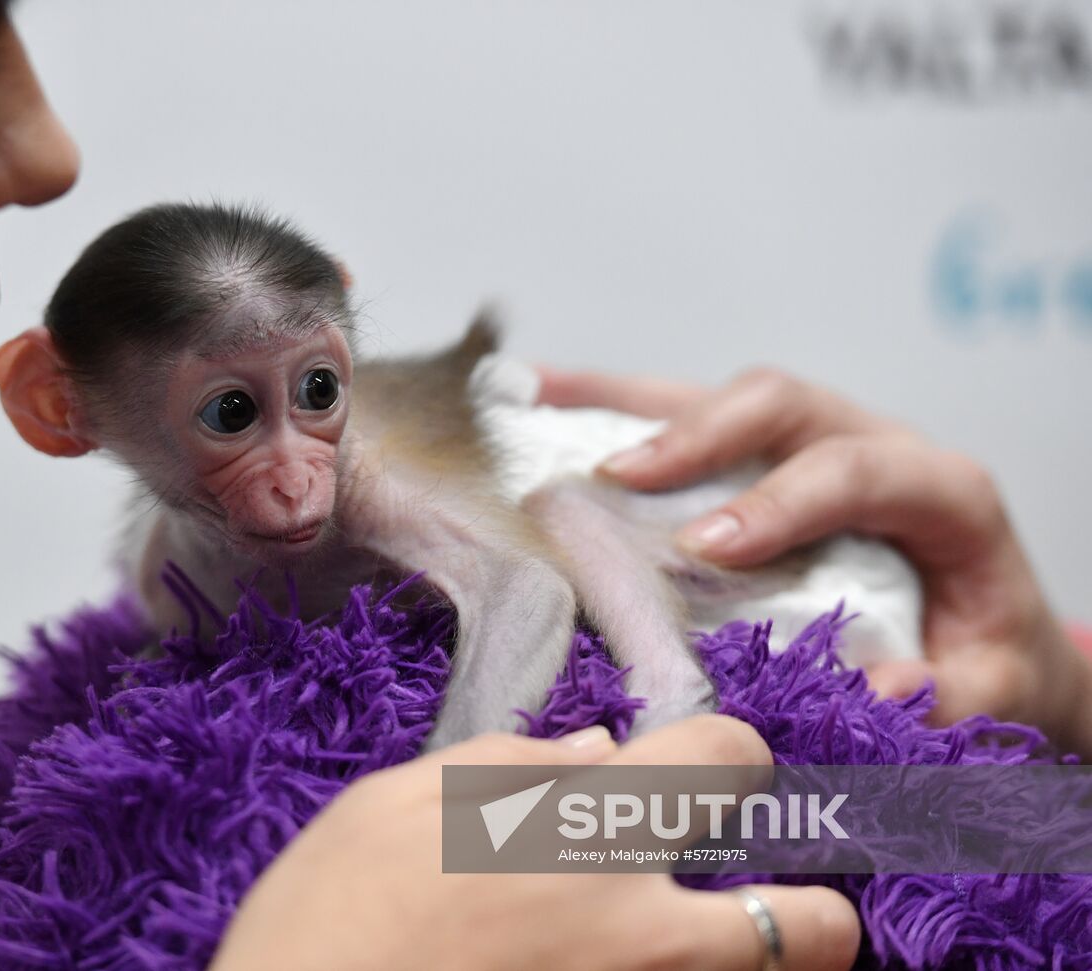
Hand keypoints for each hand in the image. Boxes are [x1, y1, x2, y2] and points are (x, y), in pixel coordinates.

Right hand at [211, 716, 857, 970]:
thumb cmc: (326, 921)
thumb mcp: (387, 808)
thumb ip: (500, 768)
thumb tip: (596, 748)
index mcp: (580, 829)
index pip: (726, 756)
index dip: (725, 753)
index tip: (699, 771)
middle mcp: (642, 928)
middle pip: (813, 924)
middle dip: (811, 906)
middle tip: (752, 900)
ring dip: (761, 964)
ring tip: (693, 948)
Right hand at [538, 365, 1091, 754]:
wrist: (983, 629)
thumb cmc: (981, 652)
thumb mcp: (992, 686)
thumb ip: (953, 693)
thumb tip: (881, 687)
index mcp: (939, 492)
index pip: (860, 471)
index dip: (782, 501)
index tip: (706, 547)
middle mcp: (866, 442)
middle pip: (780, 403)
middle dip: (696, 436)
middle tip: (619, 480)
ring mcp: (804, 438)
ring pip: (714, 393)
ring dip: (625, 401)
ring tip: (537, 404)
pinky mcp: (754, 453)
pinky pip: (677, 409)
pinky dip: (605, 401)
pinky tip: (537, 396)